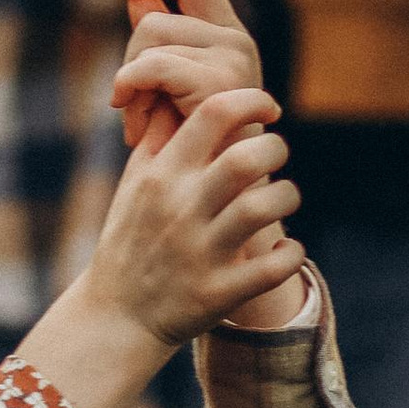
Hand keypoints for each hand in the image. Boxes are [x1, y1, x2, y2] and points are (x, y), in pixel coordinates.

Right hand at [83, 85, 303, 350]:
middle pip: (245, 159)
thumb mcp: (134, 183)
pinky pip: (273, 268)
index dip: (251, 100)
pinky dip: (291, 254)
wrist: (117, 315)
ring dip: (286, 196)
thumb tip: (175, 92)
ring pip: (262, 209)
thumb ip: (157, 137)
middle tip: (276, 154)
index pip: (213, 114)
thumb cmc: (130, 238)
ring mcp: (200, 252)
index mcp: (161, 176)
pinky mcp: (218, 293)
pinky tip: (286, 248)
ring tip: (283, 197)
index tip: (267, 107)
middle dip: (275, 147)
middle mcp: (180, 209)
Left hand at [110, 0, 263, 154]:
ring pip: (148, 43)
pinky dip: (130, 91)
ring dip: (128, 87)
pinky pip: (151, 67)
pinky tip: (132, 127)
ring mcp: (232, 59)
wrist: (222, 198)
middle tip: (126, 105)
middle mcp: (236, 41)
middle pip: (153, 20)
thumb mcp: (169, 87)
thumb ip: (156, 39)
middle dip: (128, 61)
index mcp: (228, 36)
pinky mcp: (219, 82)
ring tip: (135, 124)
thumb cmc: (193, 148)